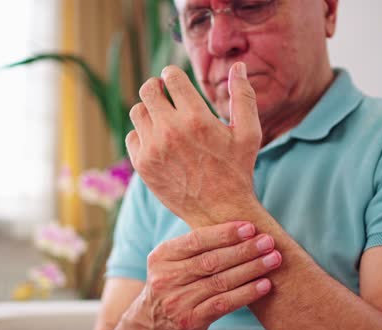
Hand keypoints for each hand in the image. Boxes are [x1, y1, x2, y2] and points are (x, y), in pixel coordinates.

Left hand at [126, 62, 261, 226]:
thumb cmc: (236, 170)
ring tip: (162, 117)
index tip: (175, 80)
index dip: (172, 75)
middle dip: (156, 87)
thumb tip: (237, 65)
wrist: (219, 212)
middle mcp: (170, 132)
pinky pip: (132, 136)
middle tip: (164, 93)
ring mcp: (153, 149)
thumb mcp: (248, 133)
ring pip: (137, 111)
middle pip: (148, 90)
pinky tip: (158, 140)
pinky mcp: (143, 165)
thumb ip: (243, 96)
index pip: (171, 78)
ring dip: (148, 110)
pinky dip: (142, 134)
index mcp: (196, 119)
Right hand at [126, 221, 280, 329]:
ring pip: (220, 282)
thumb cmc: (174, 283)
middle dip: (244, 250)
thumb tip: (240, 226)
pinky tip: (264, 285)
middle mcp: (166, 278)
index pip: (196, 240)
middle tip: (268, 242)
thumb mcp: (172, 261)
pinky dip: (246, 293)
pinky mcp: (190, 321)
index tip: (250, 228)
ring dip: (251, 270)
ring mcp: (178, 301)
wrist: (153, 324)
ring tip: (273, 260)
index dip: (225, 233)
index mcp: (162, 256)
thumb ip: (196, 246)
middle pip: (211, 261)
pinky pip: (223, 304)